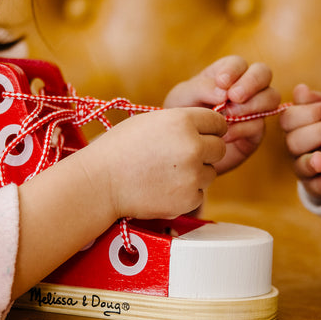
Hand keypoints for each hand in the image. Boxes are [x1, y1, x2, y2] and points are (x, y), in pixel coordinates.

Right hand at [81, 107, 227, 219]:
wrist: (101, 182)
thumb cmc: (120, 148)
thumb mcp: (151, 121)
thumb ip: (182, 122)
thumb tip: (208, 128)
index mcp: (183, 121)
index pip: (218, 122)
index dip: (210, 129)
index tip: (202, 135)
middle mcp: (193, 146)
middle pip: (220, 148)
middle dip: (206, 151)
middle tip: (182, 157)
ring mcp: (193, 175)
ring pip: (211, 172)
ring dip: (196, 173)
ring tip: (166, 173)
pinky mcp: (189, 198)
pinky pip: (199, 193)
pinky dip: (186, 193)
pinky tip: (164, 188)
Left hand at [164, 56, 280, 173]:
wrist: (182, 148)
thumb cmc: (181, 115)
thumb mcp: (183, 97)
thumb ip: (201, 88)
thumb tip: (225, 91)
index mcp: (226, 74)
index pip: (238, 63)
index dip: (234, 70)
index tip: (221, 82)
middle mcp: (244, 88)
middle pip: (263, 73)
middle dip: (252, 82)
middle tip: (234, 97)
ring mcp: (253, 109)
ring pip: (271, 97)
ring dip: (253, 104)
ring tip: (230, 115)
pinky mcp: (255, 133)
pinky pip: (259, 125)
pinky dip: (242, 128)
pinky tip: (225, 135)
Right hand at [280, 83, 320, 202]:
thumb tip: (300, 89)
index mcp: (297, 125)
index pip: (288, 118)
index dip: (306, 114)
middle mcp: (296, 146)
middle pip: (292, 142)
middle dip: (316, 133)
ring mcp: (304, 167)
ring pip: (299, 165)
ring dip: (312, 161)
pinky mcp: (314, 186)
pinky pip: (313, 187)